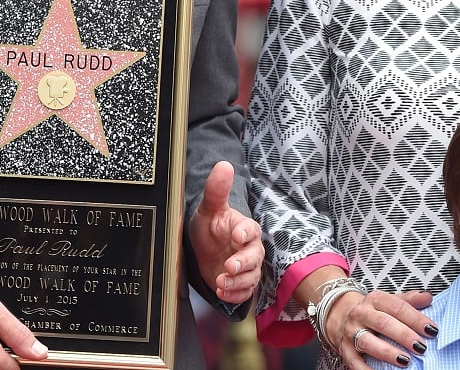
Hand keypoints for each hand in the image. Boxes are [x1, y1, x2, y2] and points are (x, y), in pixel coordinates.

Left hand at [187, 160, 262, 304]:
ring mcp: (246, 268)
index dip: (245, 233)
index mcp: (244, 227)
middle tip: (229, 265)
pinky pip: (244, 293)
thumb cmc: (210, 224)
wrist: (204, 247)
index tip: (236, 234)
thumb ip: (216, 189)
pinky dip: (234, 295)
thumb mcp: (209, 208)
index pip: (251, 230)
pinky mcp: (240, 284)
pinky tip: (222, 292)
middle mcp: (249, 248)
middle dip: (243, 263)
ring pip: (250, 278)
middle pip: (255, 258)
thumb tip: (223, 164)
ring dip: (237, 282)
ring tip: (221, 282)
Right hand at [326, 289, 434, 368]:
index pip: (397, 307)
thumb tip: (427, 296)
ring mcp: (352, 332)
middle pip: (383, 323)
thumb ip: (408, 300)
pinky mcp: (346, 349)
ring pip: (368, 342)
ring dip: (387, 352)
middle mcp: (362, 314)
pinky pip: (355, 362)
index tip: (432, 330)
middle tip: (421, 346)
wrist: (340, 314)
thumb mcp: (389, 301)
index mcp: (375, 300)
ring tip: (405, 361)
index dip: (415, 318)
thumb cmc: (372, 311)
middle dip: (403, 335)